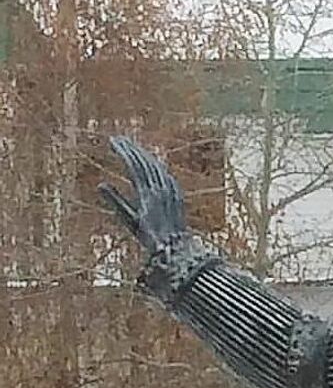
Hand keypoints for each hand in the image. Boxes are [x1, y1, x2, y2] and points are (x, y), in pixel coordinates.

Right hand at [99, 136, 188, 257]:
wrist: (176, 247)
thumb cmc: (150, 237)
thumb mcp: (130, 220)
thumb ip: (116, 201)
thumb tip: (100, 185)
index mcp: (147, 192)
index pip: (134, 165)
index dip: (123, 152)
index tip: (112, 141)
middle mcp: (160, 188)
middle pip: (145, 162)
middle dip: (131, 149)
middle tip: (119, 139)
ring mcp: (171, 190)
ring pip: (156, 166)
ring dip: (143, 154)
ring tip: (132, 146)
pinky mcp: (177, 195)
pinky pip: (165, 174)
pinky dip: (156, 166)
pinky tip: (152, 163)